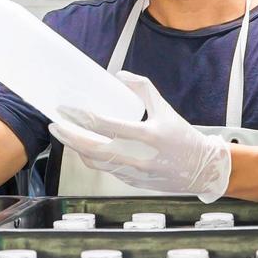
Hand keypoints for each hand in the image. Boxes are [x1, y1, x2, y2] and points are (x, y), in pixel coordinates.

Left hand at [50, 71, 231, 201]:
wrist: (202, 171)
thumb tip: (120, 75)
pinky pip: (106, 169)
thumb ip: (144, 88)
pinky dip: (91, 158)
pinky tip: (83, 148)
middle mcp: (140, 157)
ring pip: (96, 162)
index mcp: (150, 135)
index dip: (82, 117)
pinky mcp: (134, 182)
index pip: (106, 126)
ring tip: (64, 135)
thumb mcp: (167, 109)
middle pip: (94, 149)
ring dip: (77, 148)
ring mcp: (136, 173)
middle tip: (55, 125)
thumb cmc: (184, 138)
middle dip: (70, 136)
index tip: (67, 109)